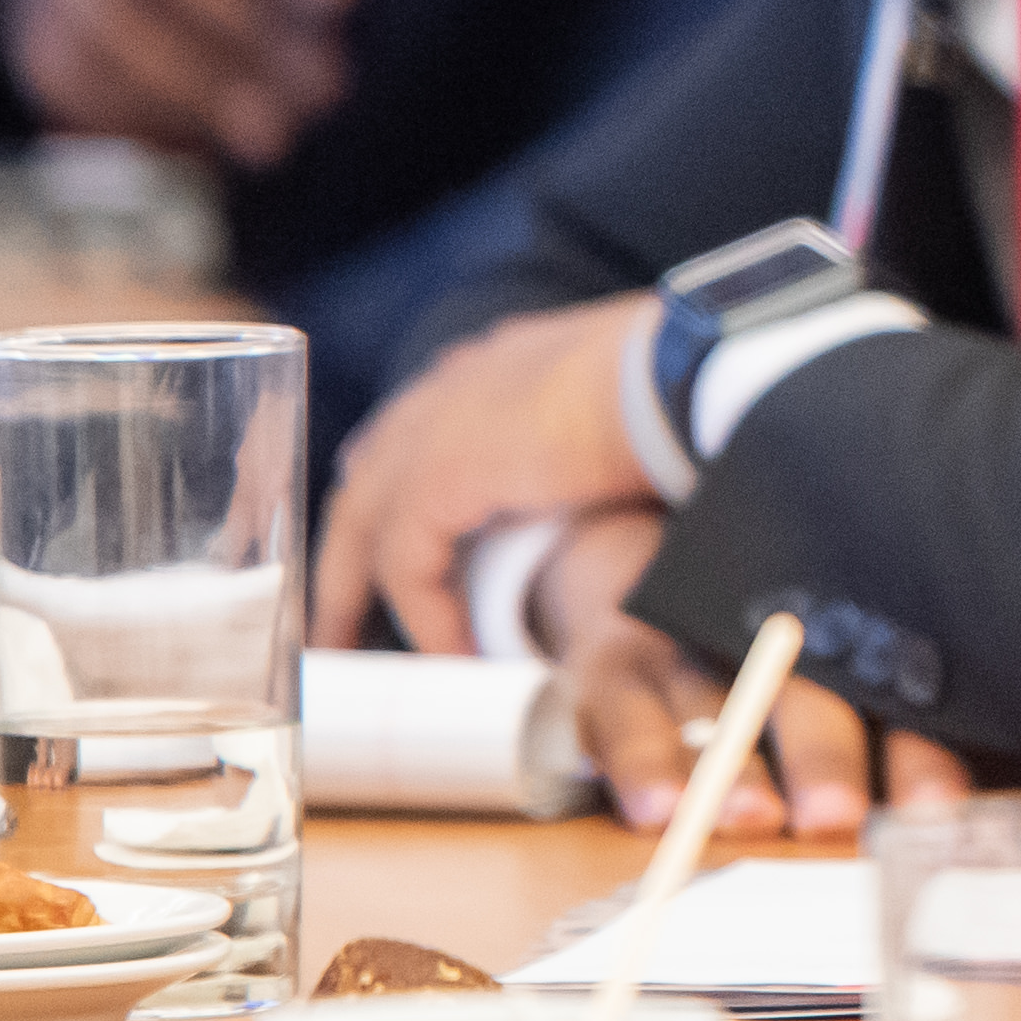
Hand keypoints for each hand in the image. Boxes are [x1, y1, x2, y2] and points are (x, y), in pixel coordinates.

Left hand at [312, 297, 658, 651]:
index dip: (393, 489)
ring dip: (354, 594)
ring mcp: (437, 425)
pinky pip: (408, 562)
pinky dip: (424, 613)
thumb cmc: (685, 379)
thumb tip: (628, 478)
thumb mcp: (626, 405)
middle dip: (348, 551)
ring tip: (353, 654)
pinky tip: (449, 653)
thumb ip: (596, 438)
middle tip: (335, 618)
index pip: (413, 427)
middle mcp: (451, 388)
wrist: (681, 366)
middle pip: (368, 479)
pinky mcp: (442, 474)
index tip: (383, 544)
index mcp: (493, 365)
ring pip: (364, 523)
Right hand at [551, 521, 973, 838]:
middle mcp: (765, 645)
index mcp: (835, 649)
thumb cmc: (765, 656)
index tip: (937, 809)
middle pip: (803, 695)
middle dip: (823, 755)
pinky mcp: (611, 667)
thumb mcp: (822, 680)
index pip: (888, 700)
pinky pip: (620, 714)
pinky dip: (636, 762)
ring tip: (748, 816)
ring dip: (730, 767)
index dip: (916, 755)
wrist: (632, 561)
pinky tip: (654, 808)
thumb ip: (882, 740)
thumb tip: (943, 825)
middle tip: (836, 813)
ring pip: (711, 707)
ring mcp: (685, 655)